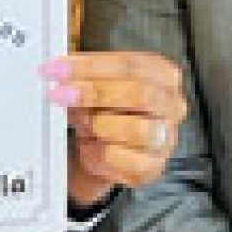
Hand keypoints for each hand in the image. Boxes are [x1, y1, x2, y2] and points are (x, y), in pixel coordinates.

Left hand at [42, 52, 186, 208]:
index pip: (130, 64)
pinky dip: (102, 153)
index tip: (60, 68)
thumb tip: (60, 70)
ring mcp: (165, 137)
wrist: (105, 149)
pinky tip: (89, 145)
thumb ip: (84, 76)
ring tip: (80, 121)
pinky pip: (127, 161)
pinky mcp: (153, 166)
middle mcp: (171, 104)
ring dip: (100, 124)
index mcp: (162, 73)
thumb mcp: (95, 85)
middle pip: (138, 93)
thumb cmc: (105, 109)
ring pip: (137, 129)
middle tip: (60, 93)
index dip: (92, 65)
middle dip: (95, 92)